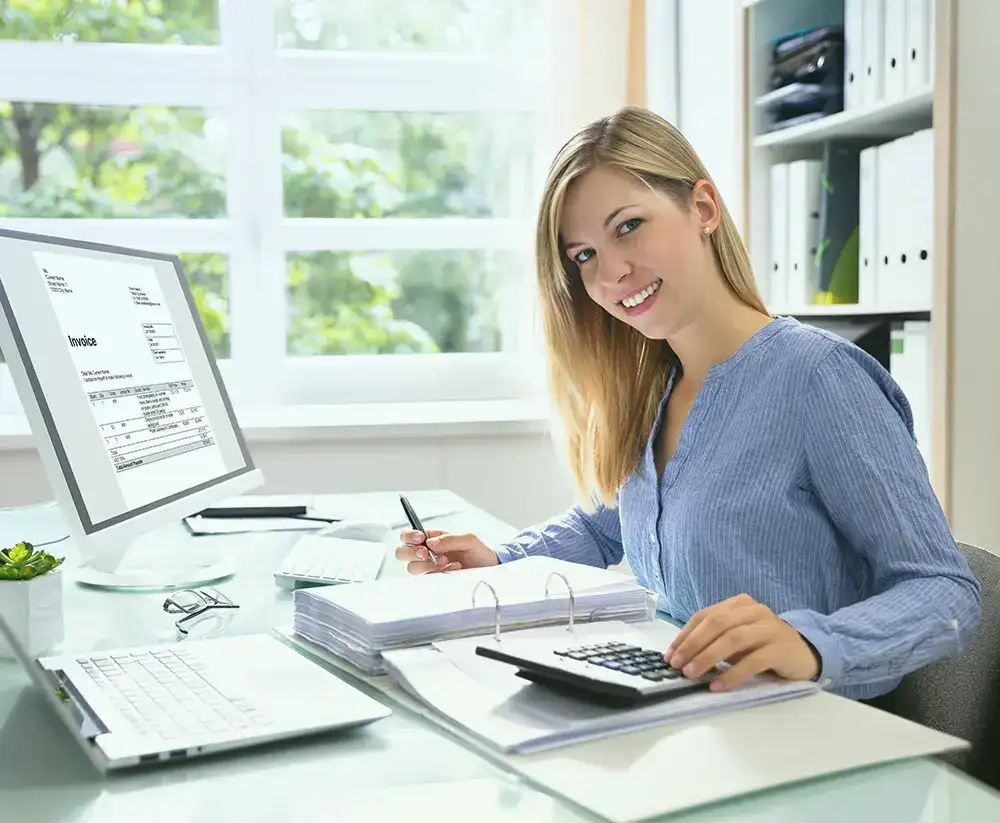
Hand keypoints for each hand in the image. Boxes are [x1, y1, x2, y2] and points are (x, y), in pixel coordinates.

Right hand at [394, 529, 499, 574]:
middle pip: (402, 553)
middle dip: (411, 552)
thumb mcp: (470, 540)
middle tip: (427, 554)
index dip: (409, 536)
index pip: (409, 536)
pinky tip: (453, 570)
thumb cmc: (480, 552)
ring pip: (412, 568)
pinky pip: (426, 579)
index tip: (420, 539)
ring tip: (446, 562)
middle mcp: (427, 553)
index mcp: (432, 538)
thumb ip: (450, 538)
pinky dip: (438, 574)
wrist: (491, 570)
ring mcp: (429, 568)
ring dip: (427, 565)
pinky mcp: (434, 581)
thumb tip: (430, 543)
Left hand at [665, 594, 820, 691]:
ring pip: (733, 639)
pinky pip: (752, 661)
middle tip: (678, 665)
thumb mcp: (737, 639)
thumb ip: (715, 640)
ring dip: (708, 657)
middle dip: (693, 644)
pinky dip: (732, 674)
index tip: (670, 654)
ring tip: (692, 674)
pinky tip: (718, 685)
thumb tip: (682, 656)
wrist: (805, 654)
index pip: (706, 615)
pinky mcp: (781, 649)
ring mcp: (770, 628)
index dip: (685, 634)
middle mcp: (754, 611)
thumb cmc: (764, 647)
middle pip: (717, 623)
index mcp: (740, 604)